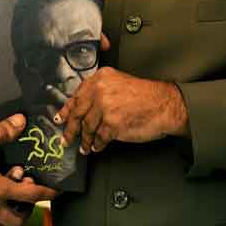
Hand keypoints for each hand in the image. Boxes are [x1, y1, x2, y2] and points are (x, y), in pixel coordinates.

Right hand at [0, 114, 57, 225]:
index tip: (57, 191)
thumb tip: (21, 121)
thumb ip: (2, 133)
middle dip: (27, 211)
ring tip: (8, 197)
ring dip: (9, 213)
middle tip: (26, 195)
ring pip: (1, 223)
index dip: (47, 193)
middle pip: (17, 220)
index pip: (31, 195)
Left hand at [54, 67, 188, 154]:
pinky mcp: (112, 123)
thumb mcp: (119, 83)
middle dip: (71, 129)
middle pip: (78, 113)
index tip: (61, 118)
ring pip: (87, 127)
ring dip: (85, 140)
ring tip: (84, 147)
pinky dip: (97, 145)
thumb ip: (100, 92)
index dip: (67, 109)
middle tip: (66, 139)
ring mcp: (105, 107)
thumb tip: (83, 108)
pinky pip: (99, 138)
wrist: (165, 105)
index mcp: (100, 78)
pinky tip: (97, 147)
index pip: (77, 95)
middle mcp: (100, 90)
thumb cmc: (146, 96)